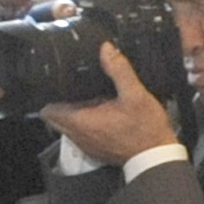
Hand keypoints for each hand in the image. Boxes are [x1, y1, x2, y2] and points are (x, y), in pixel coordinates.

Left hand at [43, 43, 177, 164]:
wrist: (155, 155)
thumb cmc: (145, 126)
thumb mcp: (135, 94)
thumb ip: (119, 71)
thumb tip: (106, 48)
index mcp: (80, 122)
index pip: (48, 111)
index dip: (50, 96)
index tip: (58, 83)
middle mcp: (76, 136)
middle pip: (54, 118)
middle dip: (59, 103)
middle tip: (73, 88)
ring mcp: (84, 145)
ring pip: (65, 126)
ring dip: (72, 113)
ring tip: (88, 97)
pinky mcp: (93, 149)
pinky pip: (78, 134)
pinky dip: (82, 123)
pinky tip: (99, 111)